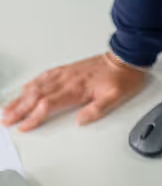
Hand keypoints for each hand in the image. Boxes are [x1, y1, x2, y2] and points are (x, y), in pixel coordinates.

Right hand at [1, 55, 147, 130]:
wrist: (126, 58)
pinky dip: (32, 83)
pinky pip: (45, 76)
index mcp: (77, 89)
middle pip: (37, 96)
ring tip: (8, 107)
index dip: (33, 117)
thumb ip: (97, 110)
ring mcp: (66, 73)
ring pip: (37, 85)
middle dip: (19, 109)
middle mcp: (67, 80)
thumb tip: (80, 121)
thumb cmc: (122, 78)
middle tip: (6, 119)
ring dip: (21, 97)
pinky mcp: (67, 69)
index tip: (23, 126)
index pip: (48, 105)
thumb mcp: (116, 97)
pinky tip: (25, 88)